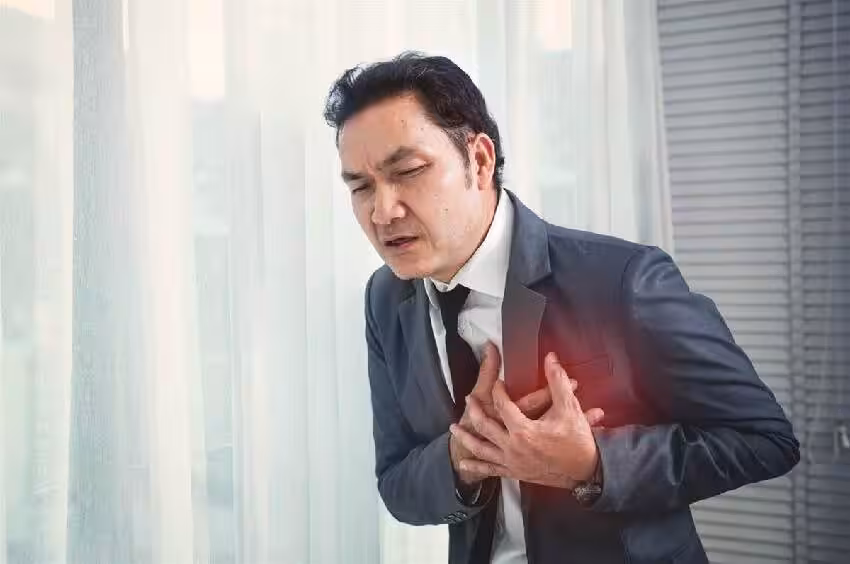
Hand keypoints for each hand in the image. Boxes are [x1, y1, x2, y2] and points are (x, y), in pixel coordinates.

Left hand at [450, 352, 603, 488]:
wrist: (586, 473)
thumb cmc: (578, 441)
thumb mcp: (569, 408)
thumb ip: (557, 381)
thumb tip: (550, 358)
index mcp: (524, 431)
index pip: (504, 406)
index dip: (499, 392)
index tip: (498, 383)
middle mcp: (513, 447)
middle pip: (486, 426)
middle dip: (474, 412)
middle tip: (468, 399)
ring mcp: (512, 462)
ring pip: (482, 449)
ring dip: (466, 438)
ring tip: (454, 428)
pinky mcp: (515, 473)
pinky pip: (491, 470)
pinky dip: (476, 466)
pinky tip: (464, 462)